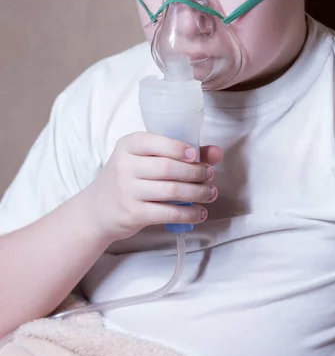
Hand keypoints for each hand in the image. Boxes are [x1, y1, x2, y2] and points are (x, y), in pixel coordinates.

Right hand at [85, 132, 222, 242]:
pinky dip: (189, 213)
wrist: (97, 209)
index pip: (155, 142)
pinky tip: (200, 212)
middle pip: (168, 168)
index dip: (178, 148)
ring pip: (171, 191)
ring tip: (210, 193)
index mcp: (128, 145)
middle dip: (195, 172)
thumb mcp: (145, 159)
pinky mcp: (133, 214)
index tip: (195, 155)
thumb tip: (216, 152)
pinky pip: (168, 213)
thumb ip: (179, 153)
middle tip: (209, 176)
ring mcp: (127, 191)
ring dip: (197, 193)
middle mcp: (125, 166)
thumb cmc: (128, 178)